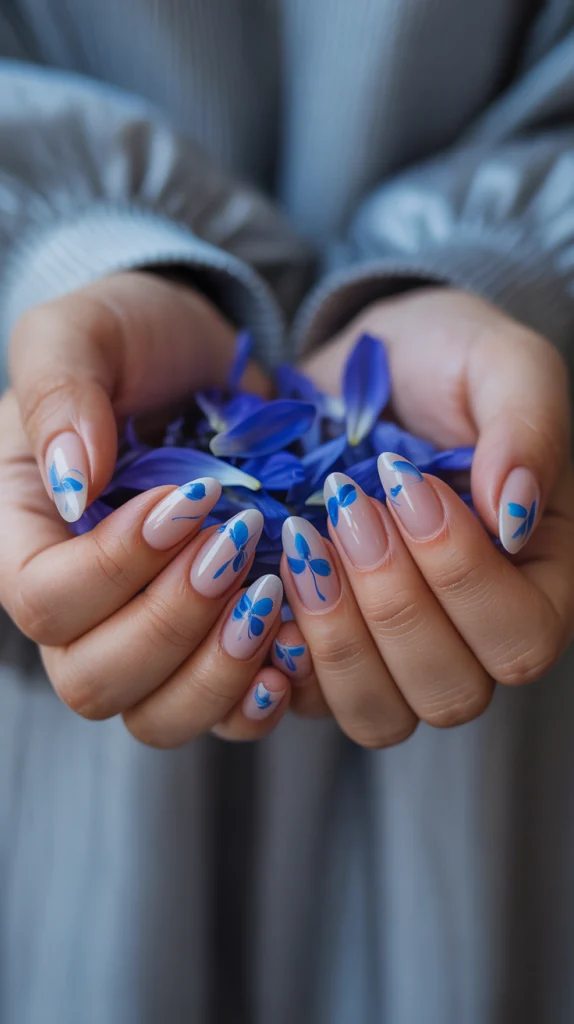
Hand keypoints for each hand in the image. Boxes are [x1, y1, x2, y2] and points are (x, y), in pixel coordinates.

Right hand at [0, 272, 289, 743]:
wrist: (207, 362)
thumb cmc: (133, 340)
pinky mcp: (212, 640)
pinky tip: (294, 650)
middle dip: (173, 623)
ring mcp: (147, 632)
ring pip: (158, 716)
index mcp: (25, 536)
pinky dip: (261, 696)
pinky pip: (225, 714)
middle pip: (95, 680)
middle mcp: (79, 604)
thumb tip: (72, 480)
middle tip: (238, 544)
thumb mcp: (83, 331)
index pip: (45, 600)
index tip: (189, 500)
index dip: (115, 568)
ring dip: (219, 670)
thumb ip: (60, 390)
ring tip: (272, 596)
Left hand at [278, 288, 573, 746]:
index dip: (462, 578)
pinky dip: (273, 654)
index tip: (407, 484)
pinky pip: (299, 699)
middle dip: (391, 605)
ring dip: (334, 636)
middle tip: (348, 506)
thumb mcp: (498, 364)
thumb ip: (527, 427)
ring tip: (304, 543)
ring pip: (376, 716)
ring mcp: (390, 654)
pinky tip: (261, 585)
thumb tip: (514, 516)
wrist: (354, 366)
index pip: (521, 638)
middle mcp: (468, 637)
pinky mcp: (320, 649)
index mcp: (534, 582)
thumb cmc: (441, 363)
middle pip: (448, 693)